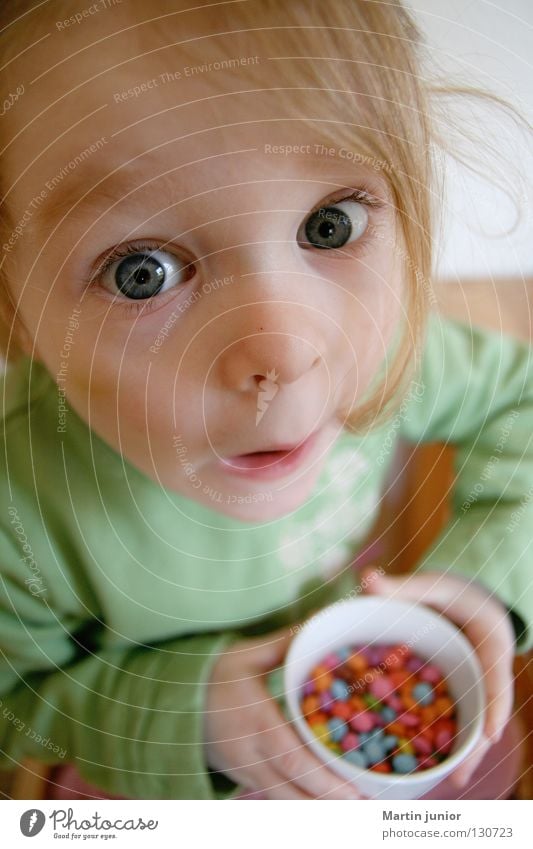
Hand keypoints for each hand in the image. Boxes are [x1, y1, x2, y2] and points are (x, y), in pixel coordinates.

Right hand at [204, 626, 362, 798]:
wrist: (170, 700)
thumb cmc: (211, 674)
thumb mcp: (245, 654)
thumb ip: (284, 644)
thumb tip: (318, 622)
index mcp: (254, 722)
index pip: (291, 758)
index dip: (324, 779)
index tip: (355, 790)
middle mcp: (249, 755)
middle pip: (293, 792)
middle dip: (331, 803)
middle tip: (367, 805)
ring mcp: (244, 772)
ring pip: (285, 803)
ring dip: (318, 807)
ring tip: (354, 806)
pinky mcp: (243, 778)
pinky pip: (276, 799)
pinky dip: (302, 803)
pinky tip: (325, 800)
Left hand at [361, 567, 514, 787]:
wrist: (468, 601)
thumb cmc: (456, 592)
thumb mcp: (435, 584)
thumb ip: (404, 586)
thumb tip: (367, 577)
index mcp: (491, 642)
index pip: (497, 676)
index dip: (494, 705)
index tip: (490, 733)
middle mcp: (487, 671)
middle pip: (486, 711)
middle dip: (476, 745)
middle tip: (461, 775)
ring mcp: (476, 686)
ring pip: (472, 721)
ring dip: (461, 751)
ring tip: (449, 783)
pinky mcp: (461, 694)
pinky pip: (456, 718)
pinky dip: (445, 739)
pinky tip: (431, 765)